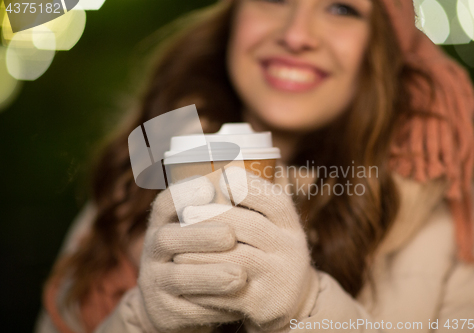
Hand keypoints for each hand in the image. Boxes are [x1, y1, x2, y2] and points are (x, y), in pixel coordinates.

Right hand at [138, 176, 246, 332]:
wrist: (176, 305)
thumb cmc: (200, 255)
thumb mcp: (201, 230)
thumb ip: (221, 208)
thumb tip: (256, 172)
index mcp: (165, 224)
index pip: (166, 203)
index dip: (184, 193)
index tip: (209, 188)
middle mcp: (154, 249)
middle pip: (168, 238)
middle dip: (200, 235)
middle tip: (230, 235)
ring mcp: (155, 281)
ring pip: (177, 277)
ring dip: (209, 275)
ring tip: (239, 275)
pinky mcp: (163, 311)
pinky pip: (185, 309)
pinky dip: (210, 306)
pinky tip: (234, 302)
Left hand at [174, 168, 319, 332]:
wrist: (292, 303)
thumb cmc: (270, 255)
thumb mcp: (274, 230)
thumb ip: (254, 206)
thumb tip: (220, 170)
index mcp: (291, 227)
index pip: (274, 200)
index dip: (247, 187)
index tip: (221, 178)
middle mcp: (292, 250)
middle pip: (248, 226)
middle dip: (212, 217)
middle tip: (185, 213)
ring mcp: (280, 277)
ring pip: (234, 258)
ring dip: (201, 251)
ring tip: (178, 246)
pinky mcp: (264, 304)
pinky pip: (227, 291)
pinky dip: (203, 283)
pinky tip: (185, 275)